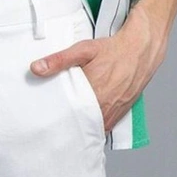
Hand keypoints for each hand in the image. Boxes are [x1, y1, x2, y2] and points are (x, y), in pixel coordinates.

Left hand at [29, 12, 166, 131]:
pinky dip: (94, 127)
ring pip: (93, 127)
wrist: (140, 50)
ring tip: (65, 126)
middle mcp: (104, 106)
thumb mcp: (83, 49)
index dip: (56, 117)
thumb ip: (59, 60)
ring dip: (81, 127)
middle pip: (80, 123)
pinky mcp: (121, 113)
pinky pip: (104, 127)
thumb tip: (36, 68)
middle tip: (52, 123)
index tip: (45, 118)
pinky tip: (84, 123)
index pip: (69, 113)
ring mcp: (114, 111)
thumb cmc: (111, 49)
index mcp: (92, 92)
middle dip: (67, 124)